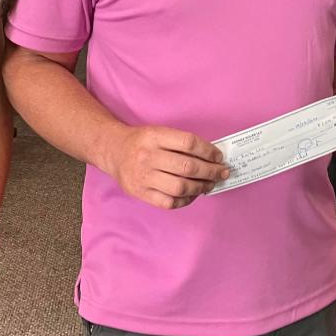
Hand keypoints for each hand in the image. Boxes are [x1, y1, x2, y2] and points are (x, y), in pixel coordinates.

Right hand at [103, 125, 229, 208]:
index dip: (208, 151)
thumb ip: (181, 143)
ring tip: (210, 184)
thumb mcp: (158, 132)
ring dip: (201, 187)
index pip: (188, 143)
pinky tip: (193, 194)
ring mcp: (143, 176)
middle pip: (187, 166)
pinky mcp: (140, 193)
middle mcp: (148, 156)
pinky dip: (185, 200)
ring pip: (180, 187)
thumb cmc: (142, 142)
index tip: (218, 156)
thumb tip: (211, 157)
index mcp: (154, 136)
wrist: (113, 151)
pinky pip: (169, 202)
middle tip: (221, 172)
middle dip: (211, 171)